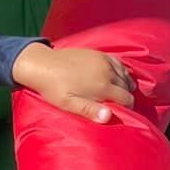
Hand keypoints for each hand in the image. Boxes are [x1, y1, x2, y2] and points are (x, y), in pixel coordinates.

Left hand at [11, 42, 135, 122]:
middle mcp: (107, 71)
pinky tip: (115, 75)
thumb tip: (109, 116)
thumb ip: (89, 110)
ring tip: (118, 90)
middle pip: (126, 86)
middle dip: (125, 95)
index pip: (126, 98)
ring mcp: (103, 60)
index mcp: (102, 86)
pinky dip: (120, 70)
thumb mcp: (69, 104)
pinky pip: (117, 62)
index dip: (127, 106)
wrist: (42, 64)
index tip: (122, 111)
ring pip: (124, 74)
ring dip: (124, 82)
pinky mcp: (98, 53)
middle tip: (117, 102)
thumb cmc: (54, 88)